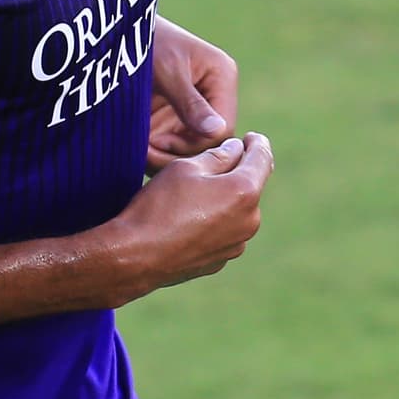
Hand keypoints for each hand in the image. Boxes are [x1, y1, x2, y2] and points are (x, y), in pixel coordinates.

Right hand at [111, 133, 274, 298]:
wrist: (135, 256)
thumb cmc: (158, 206)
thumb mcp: (186, 167)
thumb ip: (218, 155)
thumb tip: (236, 149)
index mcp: (243, 191)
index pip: (262, 157)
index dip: (257, 143)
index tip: (249, 138)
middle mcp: (249, 220)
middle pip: (251, 185)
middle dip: (238, 172)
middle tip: (215, 162)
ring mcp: (237, 244)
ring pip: (238, 210)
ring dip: (226, 198)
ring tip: (195, 194)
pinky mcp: (221, 260)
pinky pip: (225, 232)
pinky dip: (216, 221)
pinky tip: (188, 219)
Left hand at [147, 16, 237, 172]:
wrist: (116, 32)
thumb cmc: (143, 41)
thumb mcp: (167, 71)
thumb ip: (190, 102)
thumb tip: (217, 131)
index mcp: (222, 76)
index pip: (223, 127)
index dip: (195, 143)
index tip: (160, 143)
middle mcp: (215, 94)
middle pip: (209, 142)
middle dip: (179, 152)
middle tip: (147, 154)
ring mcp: (196, 107)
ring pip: (191, 148)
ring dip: (167, 155)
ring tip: (140, 152)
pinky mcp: (177, 115)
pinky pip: (175, 143)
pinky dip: (158, 151)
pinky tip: (139, 149)